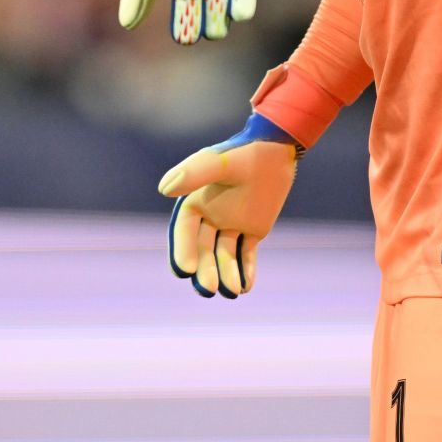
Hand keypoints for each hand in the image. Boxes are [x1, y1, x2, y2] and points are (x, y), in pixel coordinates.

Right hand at [158, 114, 300, 298]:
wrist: (276, 150)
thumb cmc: (244, 153)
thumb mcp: (219, 162)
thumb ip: (194, 174)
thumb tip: (165, 189)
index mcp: (194, 201)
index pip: (184, 232)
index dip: (182, 251)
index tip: (185, 270)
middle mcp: (209, 216)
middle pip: (202, 250)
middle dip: (205, 270)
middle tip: (208, 289)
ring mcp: (230, 225)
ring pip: (224, 256)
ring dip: (226, 274)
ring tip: (233, 291)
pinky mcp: (252, 231)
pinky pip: (246, 254)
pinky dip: (246, 270)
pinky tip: (247, 286)